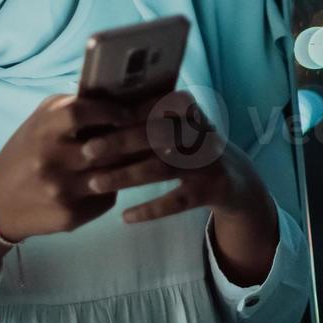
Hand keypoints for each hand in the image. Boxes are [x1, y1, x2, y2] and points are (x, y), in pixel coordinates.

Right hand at [0, 92, 137, 297]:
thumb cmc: (26, 153)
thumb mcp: (39, 123)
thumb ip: (70, 107)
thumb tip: (115, 94)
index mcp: (43, 130)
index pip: (81, 112)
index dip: (109, 110)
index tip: (128, 113)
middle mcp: (51, 160)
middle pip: (107, 147)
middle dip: (135, 138)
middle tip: (156, 131)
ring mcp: (61, 191)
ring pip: (113, 175)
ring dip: (133, 164)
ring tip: (150, 153)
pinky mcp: (70, 216)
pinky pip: (107, 198)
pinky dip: (115, 188)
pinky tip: (122, 180)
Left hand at [80, 89, 279, 285]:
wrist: (236, 179)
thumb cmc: (188, 149)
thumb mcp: (175, 126)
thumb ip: (144, 118)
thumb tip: (94, 111)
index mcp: (189, 110)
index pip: (153, 106)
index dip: (123, 114)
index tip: (93, 121)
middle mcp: (200, 132)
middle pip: (156, 135)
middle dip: (119, 142)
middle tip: (87, 151)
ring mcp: (208, 161)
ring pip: (162, 167)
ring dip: (126, 175)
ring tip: (95, 183)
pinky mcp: (213, 189)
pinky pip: (177, 200)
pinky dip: (151, 209)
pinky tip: (126, 216)